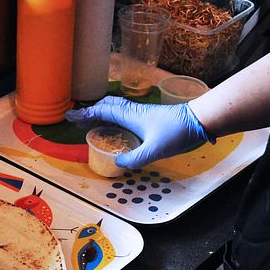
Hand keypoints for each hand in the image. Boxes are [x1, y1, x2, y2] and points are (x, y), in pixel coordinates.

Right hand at [65, 97, 213, 169]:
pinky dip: (114, 116)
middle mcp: (134, 111)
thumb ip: (135, 158)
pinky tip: (117, 126)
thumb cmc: (177, 132)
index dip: (85, 114)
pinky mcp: (149, 116)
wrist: (200, 120)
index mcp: (130, 117)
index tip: (70, 117)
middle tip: (79, 121)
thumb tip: (117, 164)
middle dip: (90, 111)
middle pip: (107, 105)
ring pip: (116, 107)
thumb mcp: (155, 150)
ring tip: (93, 122)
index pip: (102, 112)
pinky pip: (125, 112)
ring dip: (102, 112)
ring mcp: (142, 113)